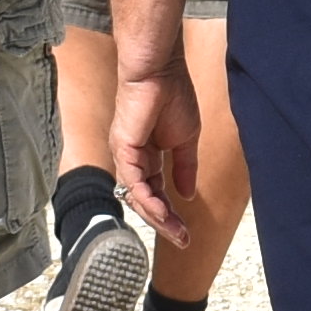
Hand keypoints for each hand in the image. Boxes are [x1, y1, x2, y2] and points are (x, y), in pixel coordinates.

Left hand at [118, 44, 202, 241]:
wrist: (160, 70)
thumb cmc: (173, 95)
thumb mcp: (185, 139)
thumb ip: (184, 167)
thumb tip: (186, 194)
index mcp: (147, 157)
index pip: (157, 193)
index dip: (171, 214)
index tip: (186, 233)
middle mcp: (132, 160)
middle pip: (144, 201)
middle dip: (163, 223)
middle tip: (182, 239)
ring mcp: (125, 156)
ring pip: (137, 197)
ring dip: (157, 216)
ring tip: (176, 231)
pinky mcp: (123, 149)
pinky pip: (134, 183)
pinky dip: (149, 199)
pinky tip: (164, 212)